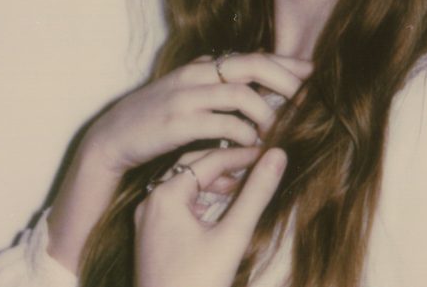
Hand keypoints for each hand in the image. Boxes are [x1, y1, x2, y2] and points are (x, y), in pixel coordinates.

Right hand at [83, 53, 310, 173]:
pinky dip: (244, 133)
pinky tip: (252, 143)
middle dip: (286, 79)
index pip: (253, 56)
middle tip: (306, 97)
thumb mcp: (188, 92)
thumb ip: (218, 84)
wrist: (112, 137)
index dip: (286, 62)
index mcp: (203, 66)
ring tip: (278, 129)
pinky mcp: (177, 122)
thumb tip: (256, 84)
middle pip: (253, 65)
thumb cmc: (158, 117)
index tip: (313, 71)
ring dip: (267, 113)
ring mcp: (186, 97)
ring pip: (241, 94)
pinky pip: (221, 123)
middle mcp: (197, 74)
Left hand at [134, 147, 287, 286]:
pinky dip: (202, 199)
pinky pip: (178, 204)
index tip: (270, 152)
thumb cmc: (197, 283)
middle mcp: (150, 201)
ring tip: (244, 184)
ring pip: (185, 185)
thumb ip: (256, 194)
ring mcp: (148, 220)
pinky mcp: (151, 236)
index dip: (243, 155)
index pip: (211, 160)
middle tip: (258, 164)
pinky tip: (222, 207)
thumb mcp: (232, 236)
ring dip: (215, 181)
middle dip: (227, 164)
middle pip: (194, 167)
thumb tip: (278, 156)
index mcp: (165, 196)